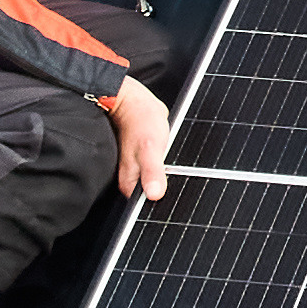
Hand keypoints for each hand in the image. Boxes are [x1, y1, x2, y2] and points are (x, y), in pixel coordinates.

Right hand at [106, 74, 175, 199]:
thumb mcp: (150, 148)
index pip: (145, 207)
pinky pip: (157, 171)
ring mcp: (136, 171)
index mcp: (128, 184)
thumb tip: (154, 195)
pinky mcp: (143, 162)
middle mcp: (130, 180)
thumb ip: (152, 172)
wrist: (135, 100)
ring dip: (166, 179)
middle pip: (151, 196)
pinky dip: (165, 169)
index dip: (163, 205)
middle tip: (177, 178)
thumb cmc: (140, 120)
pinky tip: (171, 161)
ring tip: (175, 169)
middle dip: (166, 192)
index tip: (177, 199)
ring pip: (155, 184)